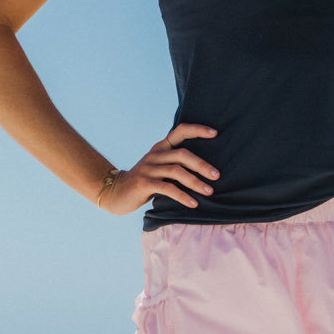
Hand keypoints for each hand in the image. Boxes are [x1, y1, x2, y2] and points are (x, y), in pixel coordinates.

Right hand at [98, 123, 219, 214]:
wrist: (116, 192)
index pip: (180, 131)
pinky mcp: (144, 183)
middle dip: (201, 165)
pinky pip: (167, 188)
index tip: (215, 133)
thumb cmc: (145, 181)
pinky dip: (182, 196)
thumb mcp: (159, 168)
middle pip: (182, 154)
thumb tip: (207, 169)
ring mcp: (148, 168)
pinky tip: (193, 203)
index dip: (197, 130)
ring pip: (176, 171)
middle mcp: (155, 154)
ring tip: (209, 191)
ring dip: (195, 182)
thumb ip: (175, 164)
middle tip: (217, 176)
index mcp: (160, 147)